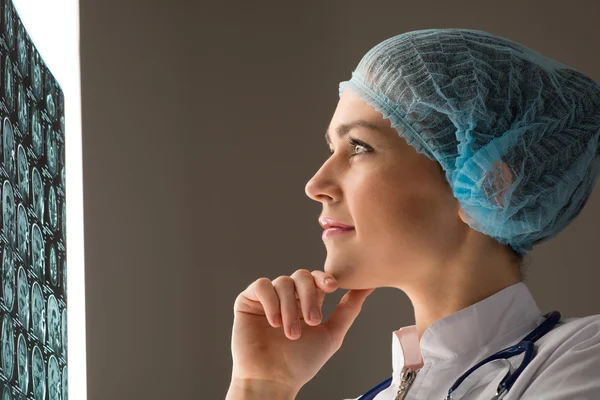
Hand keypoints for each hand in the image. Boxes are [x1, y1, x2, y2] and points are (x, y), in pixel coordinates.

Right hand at [229, 269, 374, 395]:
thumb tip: (368, 286)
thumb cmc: (301, 363)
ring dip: (290, 307)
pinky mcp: (247, 301)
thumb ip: (348, 309)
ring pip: (283, 282)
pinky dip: (270, 301)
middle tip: (313, 321)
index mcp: (306, 302)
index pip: (316, 278)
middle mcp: (287, 297)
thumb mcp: (331, 334)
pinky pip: (261, 286)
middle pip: (301, 276)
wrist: (272, 379)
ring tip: (291, 333)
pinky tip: (274, 321)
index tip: (333, 287)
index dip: (324, 278)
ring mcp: (267, 298)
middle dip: (310, 296)